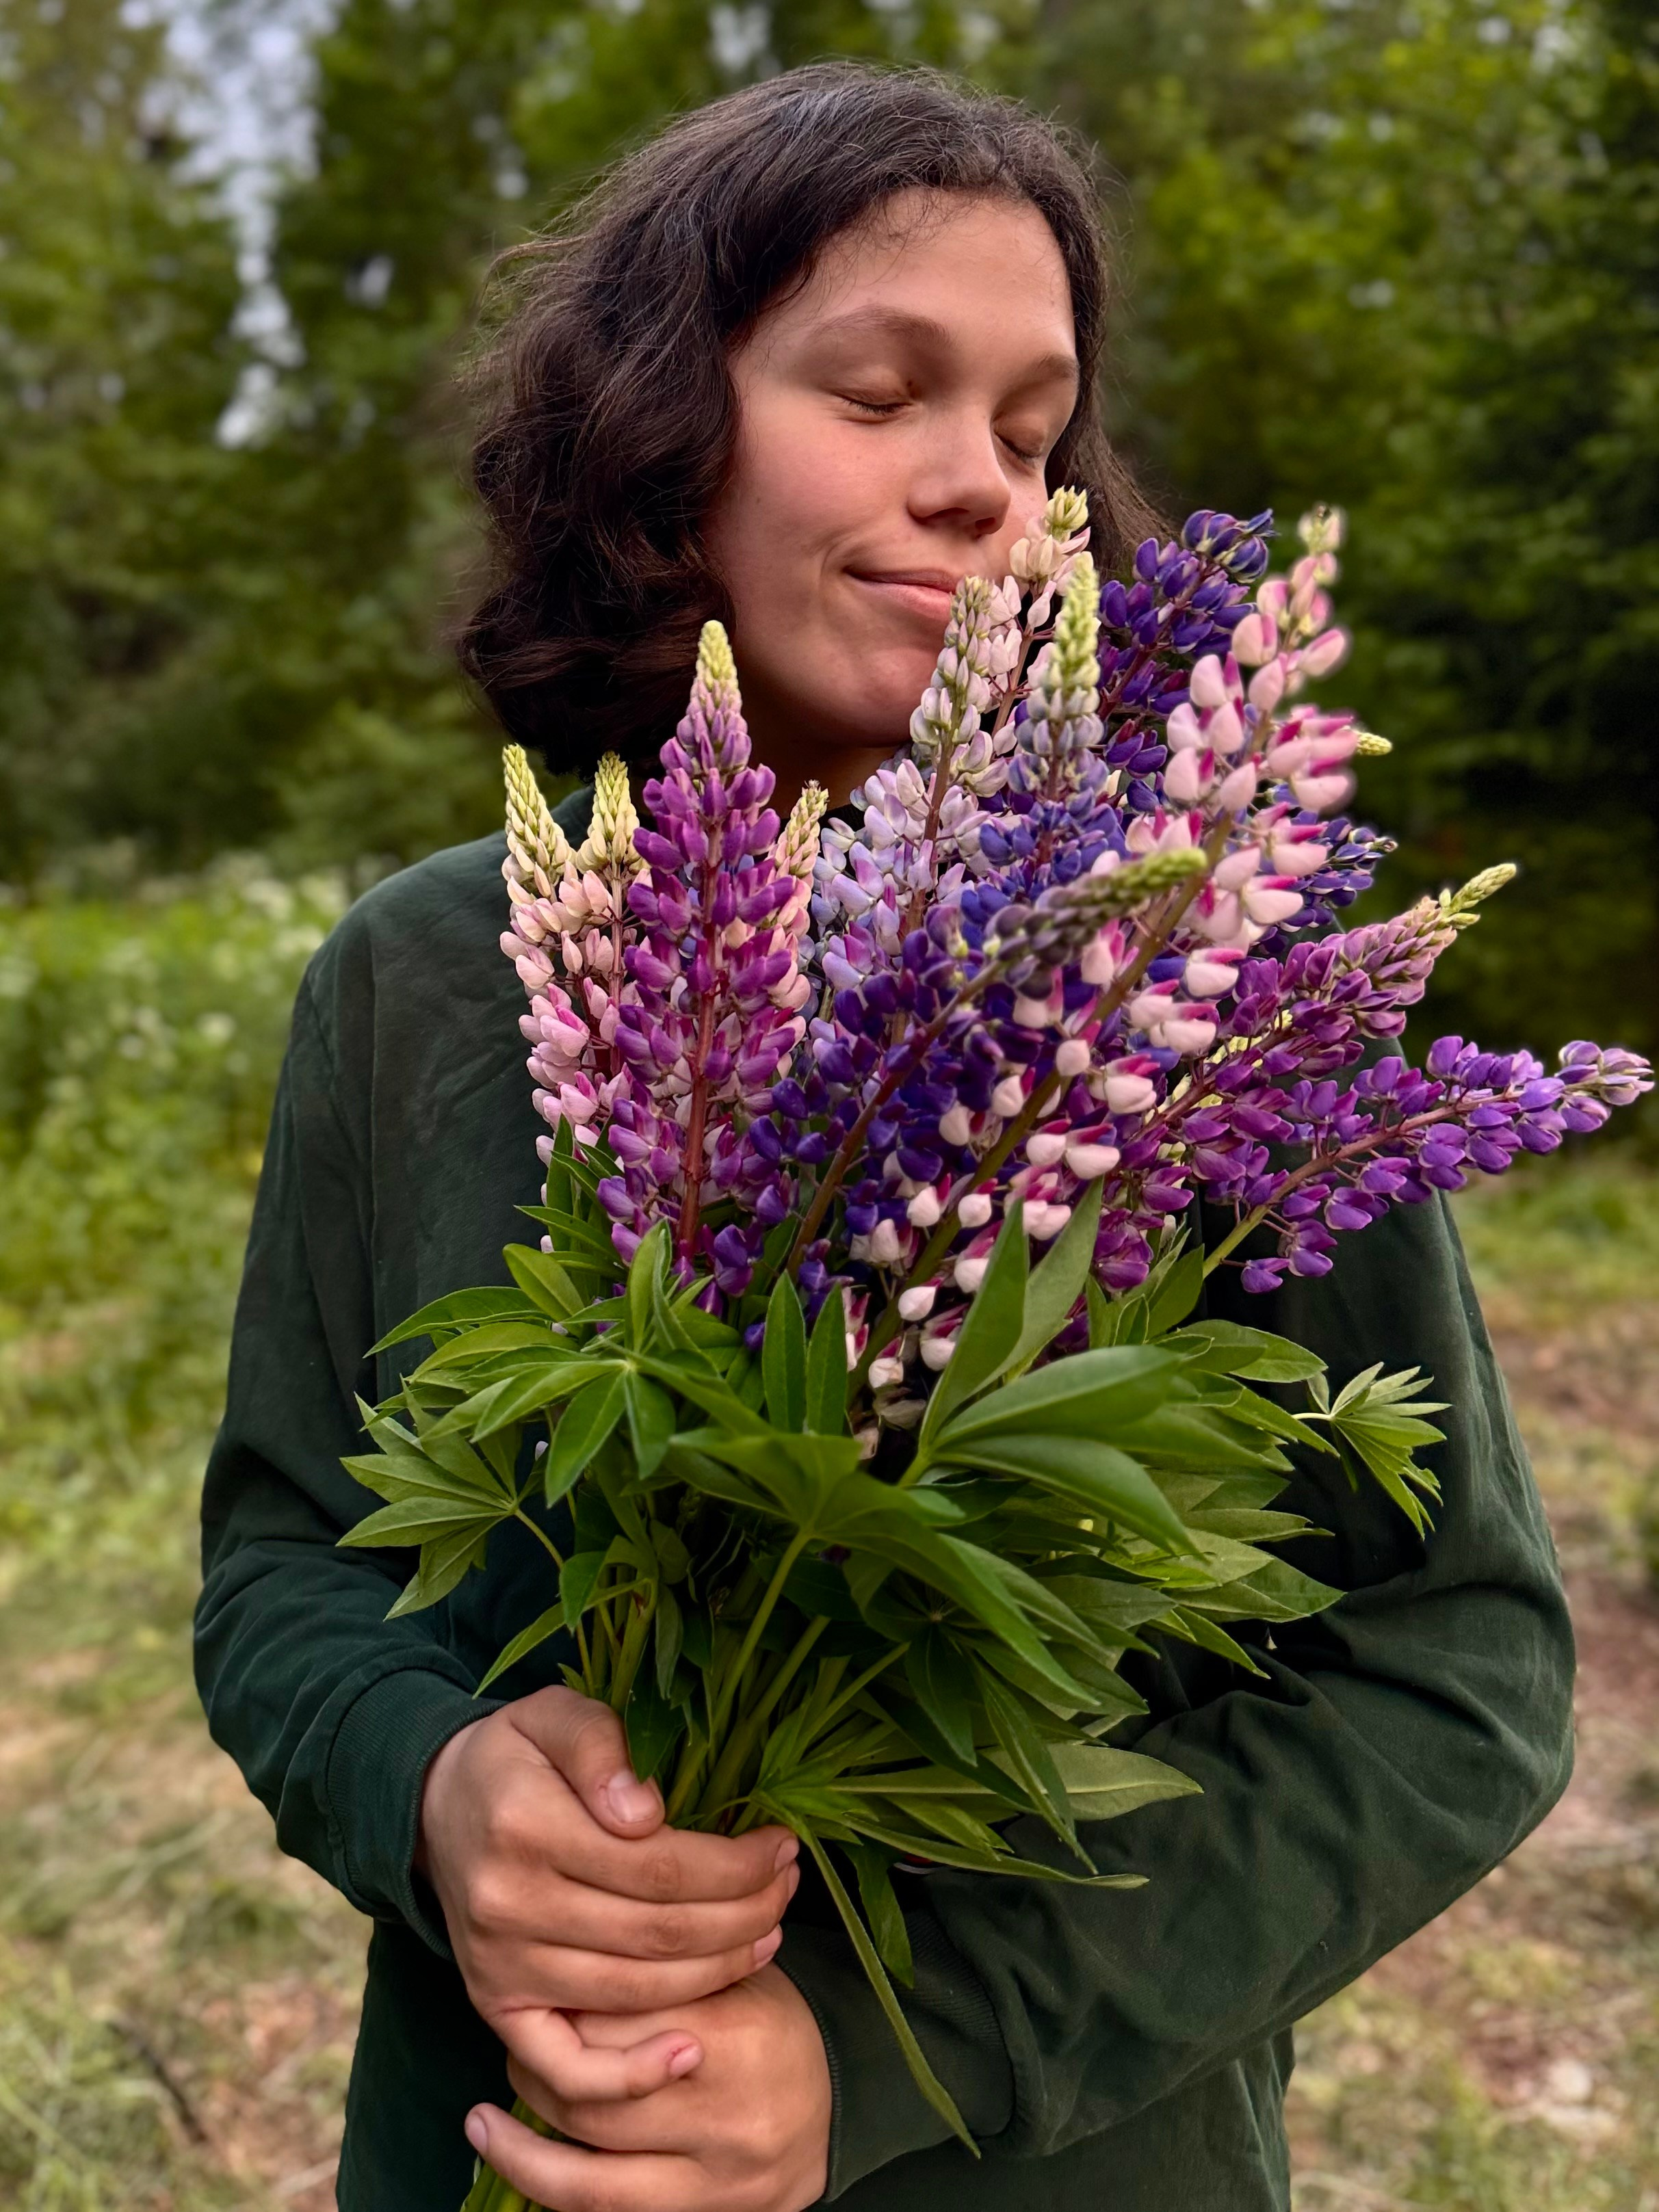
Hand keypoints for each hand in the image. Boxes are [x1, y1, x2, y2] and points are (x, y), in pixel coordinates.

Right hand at [418, 1687, 798, 2096]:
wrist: (437, 1806)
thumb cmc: (516, 1756)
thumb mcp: (555, 1715)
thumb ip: (599, 1747)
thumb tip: (646, 1811)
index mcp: (525, 1824)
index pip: (658, 1865)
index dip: (733, 1866)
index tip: (781, 1846)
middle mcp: (507, 1903)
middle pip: (657, 1933)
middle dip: (743, 1914)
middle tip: (787, 1887)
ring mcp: (500, 1964)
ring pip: (633, 1992)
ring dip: (717, 1972)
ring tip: (768, 1935)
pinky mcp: (496, 2006)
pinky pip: (564, 2067)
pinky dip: (629, 2076)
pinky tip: (689, 2052)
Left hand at [465, 1963, 831, 2211]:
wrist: (834, 2114)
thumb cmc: (771, 2025)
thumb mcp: (737, 1974)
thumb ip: (674, 1963)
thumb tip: (585, 1919)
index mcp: (735, 2033)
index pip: (623, 2005)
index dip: (573, 1985)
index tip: (547, 1965)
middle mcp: (722, 2110)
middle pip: (598, 2077)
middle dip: (546, 2046)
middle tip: (522, 2021)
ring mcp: (709, 2174)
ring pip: (587, 2147)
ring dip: (528, 2113)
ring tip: (492, 2092)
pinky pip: (595, 2204)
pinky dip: (536, 2176)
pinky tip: (495, 2144)